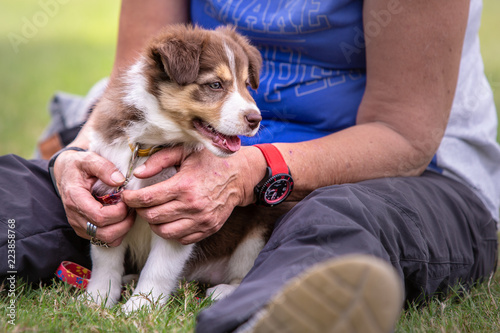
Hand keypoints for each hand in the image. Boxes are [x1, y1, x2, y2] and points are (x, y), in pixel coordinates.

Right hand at [53, 150, 134, 246]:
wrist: (66, 174)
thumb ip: (104, 167)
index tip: (126, 199)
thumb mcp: (89, 159)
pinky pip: (106, 240)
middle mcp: (75, 217)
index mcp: (75, 199)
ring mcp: (80, 226)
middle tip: (132, 206)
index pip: (99, 217)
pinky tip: (122, 217)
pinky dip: (118, 232)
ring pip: (107, 239)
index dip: (118, 211)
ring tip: (129, 211)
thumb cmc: (79, 166)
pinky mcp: (86, 231)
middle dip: (125, 222)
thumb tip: (119, 180)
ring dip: (123, 228)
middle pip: (105, 233)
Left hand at [121, 146, 265, 244]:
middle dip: (140, 211)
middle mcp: (193, 206)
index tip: (127, 195)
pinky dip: (171, 231)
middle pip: (152, 217)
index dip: (131, 199)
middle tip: (139, 203)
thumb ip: (159, 160)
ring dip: (154, 223)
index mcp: (184, 185)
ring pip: (165, 232)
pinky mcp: (208, 229)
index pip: (147, 199)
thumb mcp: (185, 152)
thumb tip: (138, 174)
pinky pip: (181, 238)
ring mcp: (201, 220)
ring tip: (154, 212)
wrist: (240, 175)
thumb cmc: (210, 161)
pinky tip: (171, 219)